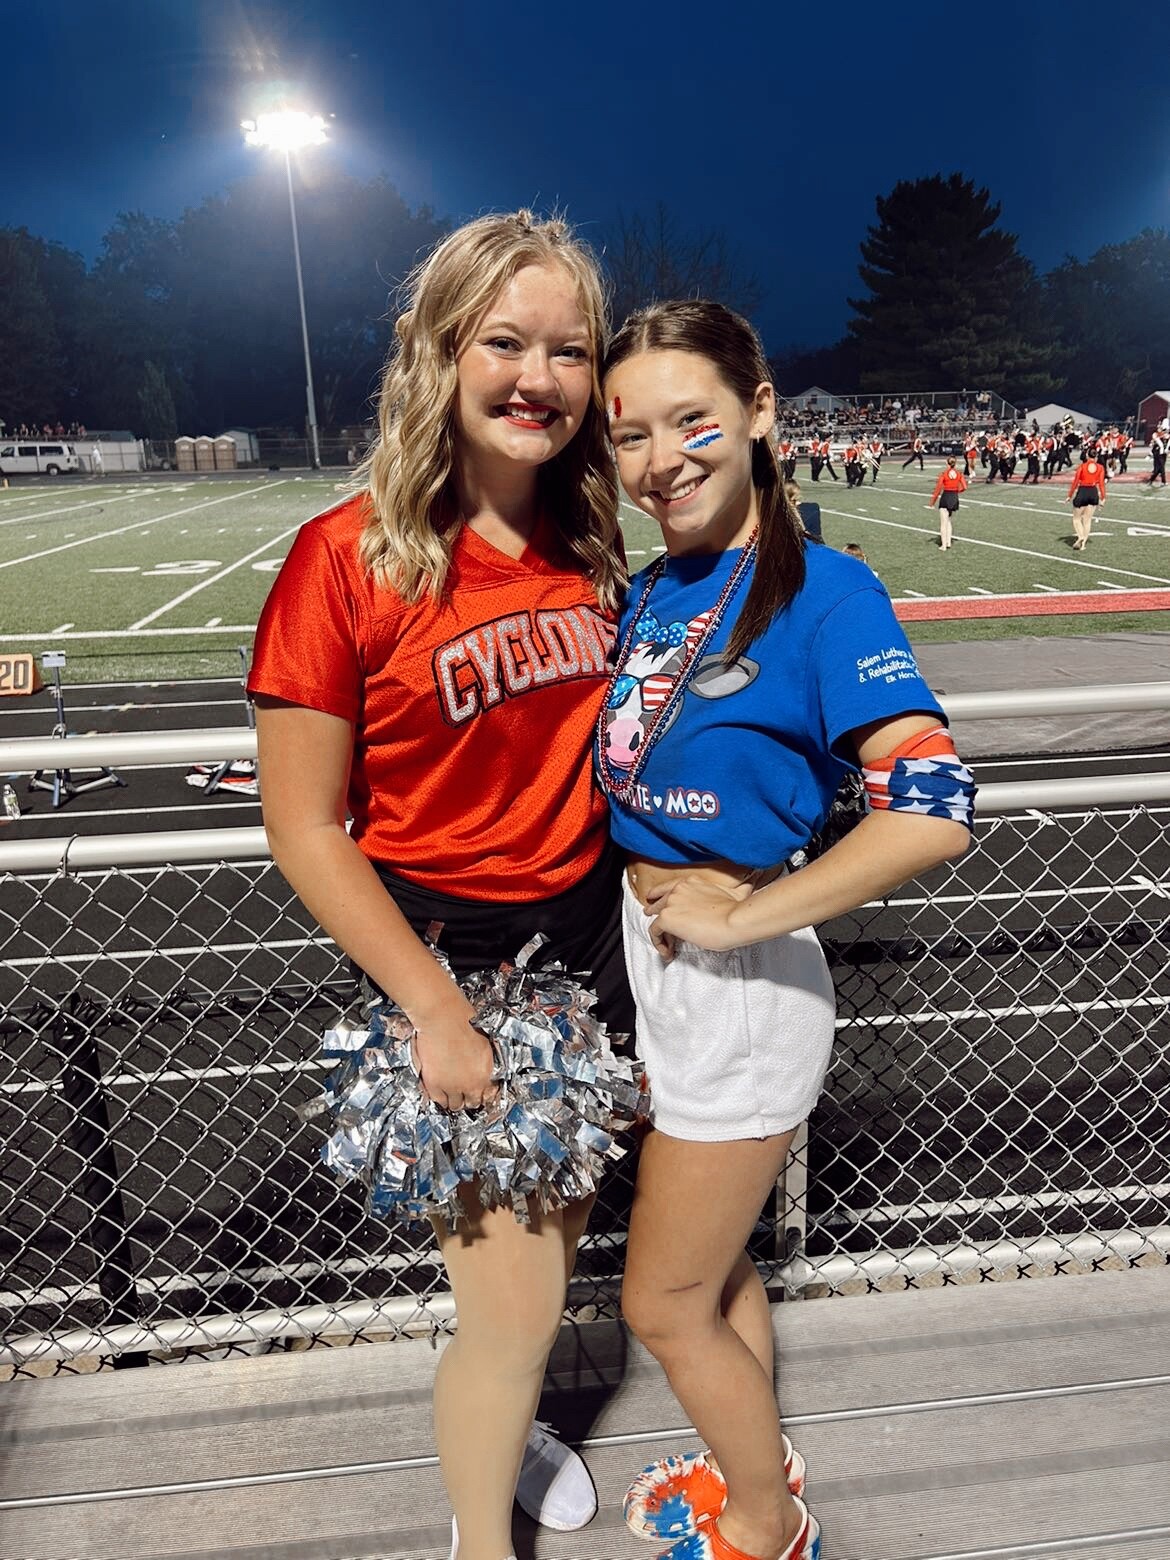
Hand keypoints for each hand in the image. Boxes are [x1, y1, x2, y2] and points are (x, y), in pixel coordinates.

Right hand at [412, 996, 497, 1110]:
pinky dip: (439, 1099)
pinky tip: (440, 1093)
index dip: (485, 1095)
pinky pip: (437, 1101)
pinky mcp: (434, 1084)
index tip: (481, 1093)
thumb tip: (482, 1069)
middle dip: (470, 1099)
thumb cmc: (464, 1023)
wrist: (444, 1018)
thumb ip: (485, 1063)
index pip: (489, 1096)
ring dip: (455, 1101)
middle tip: (465, 1093)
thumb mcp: (485, 1044)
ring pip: (455, 1106)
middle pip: (472, 1103)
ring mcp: (451, 1086)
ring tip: (452, 1093)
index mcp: (486, 1073)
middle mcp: (471, 1084)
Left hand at [643, 875, 752, 955]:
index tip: (660, 907)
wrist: (734, 920)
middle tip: (659, 928)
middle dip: (656, 913)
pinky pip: (654, 931)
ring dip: (660, 933)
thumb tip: (751, 883)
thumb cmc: (737, 910)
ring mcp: (671, 902)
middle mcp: (678, 889)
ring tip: (666, 947)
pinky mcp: (667, 918)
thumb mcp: (738, 892)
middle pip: (659, 901)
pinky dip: (658, 943)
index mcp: (691, 882)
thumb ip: (738, 888)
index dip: (662, 897)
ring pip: (655, 917)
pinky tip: (667, 951)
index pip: (670, 888)